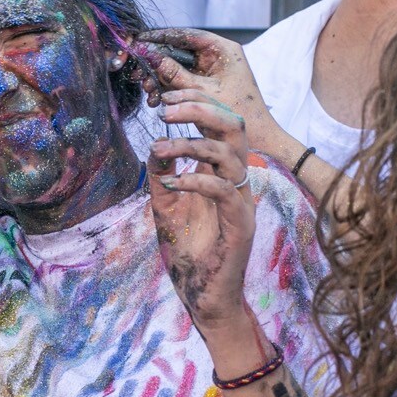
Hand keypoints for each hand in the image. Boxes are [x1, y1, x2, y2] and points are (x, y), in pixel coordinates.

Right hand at [137, 28, 288, 159]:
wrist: (259, 140)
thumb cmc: (239, 113)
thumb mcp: (203, 93)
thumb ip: (175, 74)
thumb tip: (149, 56)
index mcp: (223, 50)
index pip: (188, 35)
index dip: (162, 36)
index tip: (140, 39)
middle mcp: (216, 57)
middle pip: (178, 50)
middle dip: (156, 63)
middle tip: (138, 72)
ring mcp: (210, 72)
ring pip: (176, 68)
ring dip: (158, 79)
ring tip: (147, 92)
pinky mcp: (205, 86)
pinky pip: (180, 82)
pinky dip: (166, 90)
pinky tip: (154, 100)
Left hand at [148, 87, 255, 331]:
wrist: (204, 297)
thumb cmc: (188, 253)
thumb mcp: (165, 207)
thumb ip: (162, 177)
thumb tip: (155, 146)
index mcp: (220, 172)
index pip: (219, 123)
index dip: (197, 103)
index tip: (165, 100)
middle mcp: (236, 180)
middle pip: (234, 126)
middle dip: (201, 110)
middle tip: (166, 110)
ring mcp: (242, 201)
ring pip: (230, 153)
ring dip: (191, 144)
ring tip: (162, 149)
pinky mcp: (241, 225)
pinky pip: (227, 191)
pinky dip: (198, 180)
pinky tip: (173, 185)